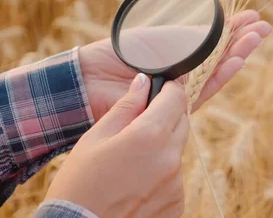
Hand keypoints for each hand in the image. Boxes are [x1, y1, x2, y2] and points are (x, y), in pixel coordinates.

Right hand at [45, 74, 189, 217]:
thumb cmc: (79, 183)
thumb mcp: (96, 137)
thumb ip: (126, 106)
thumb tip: (144, 81)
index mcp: (149, 135)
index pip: (177, 98)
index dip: (168, 90)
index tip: (158, 91)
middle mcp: (170, 157)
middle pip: (182, 122)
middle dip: (166, 117)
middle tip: (140, 126)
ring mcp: (176, 182)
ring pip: (178, 149)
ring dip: (163, 146)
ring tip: (132, 160)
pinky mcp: (177, 202)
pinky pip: (175, 175)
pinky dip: (163, 172)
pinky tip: (137, 182)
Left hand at [80, 9, 271, 121]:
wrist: (93, 78)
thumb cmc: (119, 54)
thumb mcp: (157, 38)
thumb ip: (185, 38)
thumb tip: (215, 29)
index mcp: (179, 51)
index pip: (212, 40)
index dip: (232, 28)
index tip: (252, 16)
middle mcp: (184, 70)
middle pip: (220, 55)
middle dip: (242, 40)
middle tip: (265, 27)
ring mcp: (182, 87)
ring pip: (217, 71)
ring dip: (238, 54)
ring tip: (257, 39)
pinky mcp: (179, 104)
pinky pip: (205, 89)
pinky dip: (222, 75)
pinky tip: (238, 61)